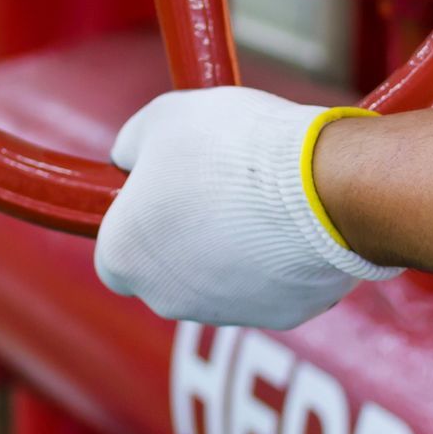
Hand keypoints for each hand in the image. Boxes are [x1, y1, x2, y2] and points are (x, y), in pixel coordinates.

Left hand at [95, 88, 399, 328]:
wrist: (320, 183)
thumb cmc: (231, 148)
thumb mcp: (161, 118)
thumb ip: (132, 145)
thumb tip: (130, 156)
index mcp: (123, 255)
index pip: (113, 251)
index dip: (134, 218)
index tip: (157, 188)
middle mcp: (165, 297)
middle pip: (165, 268)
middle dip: (183, 233)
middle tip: (211, 185)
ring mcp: (224, 312)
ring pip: (217, 278)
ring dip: (230, 245)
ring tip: (258, 194)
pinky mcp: (280, 315)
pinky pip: (268, 284)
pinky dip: (275, 258)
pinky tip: (291, 218)